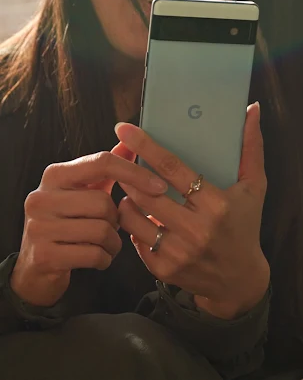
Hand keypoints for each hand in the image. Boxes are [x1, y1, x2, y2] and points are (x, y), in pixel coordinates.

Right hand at [11, 148, 168, 306]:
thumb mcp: (85, 189)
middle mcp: (41, 197)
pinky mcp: (44, 256)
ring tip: (106, 243)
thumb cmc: (68, 222)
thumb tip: (130, 141)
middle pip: (104, 202)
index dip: (135, 173)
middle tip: (110, 226)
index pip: (102, 163)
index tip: (160, 186)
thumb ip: (107, 166)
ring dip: (113, 241)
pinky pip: (93, 255)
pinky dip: (104, 258)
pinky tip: (99, 257)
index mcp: (55, 175)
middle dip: (116, 219)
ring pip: (101, 230)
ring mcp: (39, 227)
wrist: (37, 266)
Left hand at [116, 102, 268, 318]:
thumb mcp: (255, 186)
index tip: (125, 129)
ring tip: (130, 187)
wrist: (239, 279)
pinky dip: (132, 223)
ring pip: (133, 217)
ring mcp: (178, 252)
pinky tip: (139, 215)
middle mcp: (196, 229)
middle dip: (128, 173)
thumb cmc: (246, 224)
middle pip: (147, 193)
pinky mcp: (163, 269)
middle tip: (120, 159)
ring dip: (127, 198)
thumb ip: (252, 147)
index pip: (173, 169)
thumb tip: (252, 108)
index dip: (147, 147)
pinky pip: (134, 239)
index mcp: (217, 204)